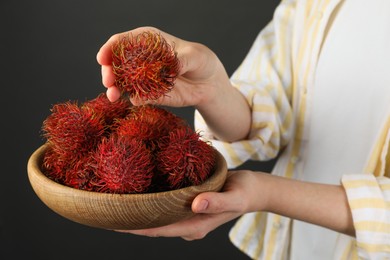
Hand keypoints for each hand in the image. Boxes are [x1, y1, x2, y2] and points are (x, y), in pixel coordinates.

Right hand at [96, 26, 230, 107]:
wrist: (208, 83)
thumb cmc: (200, 61)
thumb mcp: (194, 57)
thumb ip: (182, 60)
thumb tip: (172, 66)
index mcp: (147, 41)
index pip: (122, 41)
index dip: (110, 49)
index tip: (102, 58)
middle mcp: (140, 59)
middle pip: (116, 63)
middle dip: (109, 71)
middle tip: (108, 82)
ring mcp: (143, 77)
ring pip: (122, 82)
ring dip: (115, 89)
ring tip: (114, 96)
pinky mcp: (149, 94)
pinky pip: (138, 97)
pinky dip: (135, 99)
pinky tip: (136, 101)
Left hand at [116, 170, 264, 239]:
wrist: (255, 190)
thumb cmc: (246, 192)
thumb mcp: (235, 197)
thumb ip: (217, 202)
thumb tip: (196, 204)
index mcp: (196, 225)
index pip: (158, 229)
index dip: (134, 227)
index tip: (111, 222)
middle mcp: (188, 224)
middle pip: (153, 226)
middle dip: (130, 221)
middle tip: (105, 209)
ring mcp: (188, 217)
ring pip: (157, 217)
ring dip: (138, 212)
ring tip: (115, 202)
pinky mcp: (189, 206)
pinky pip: (165, 208)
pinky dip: (151, 203)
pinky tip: (139, 194)